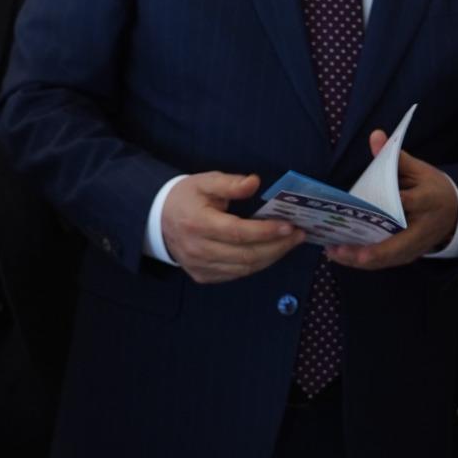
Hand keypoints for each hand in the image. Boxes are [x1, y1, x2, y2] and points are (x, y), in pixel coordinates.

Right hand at [163, 171, 303, 283]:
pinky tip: (271, 252)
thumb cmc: (186, 197)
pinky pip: (236, 274)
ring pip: (244, 268)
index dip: (265, 231)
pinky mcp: (203, 276)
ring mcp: (200, 267)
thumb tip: (254, 183)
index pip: (237, 232)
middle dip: (277, 246)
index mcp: (198, 224)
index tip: (289, 226)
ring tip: (290, 243)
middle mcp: (198, 249)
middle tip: (299, 236)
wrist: (158, 220)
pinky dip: (257, 265)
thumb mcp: (205, 181)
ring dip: (272, 257)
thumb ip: (230, 183)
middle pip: (246, 255)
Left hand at [326, 130, 457, 270]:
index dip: (393, 205)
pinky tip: (342, 256)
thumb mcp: (419, 169)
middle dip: (369, 251)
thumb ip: (394, 157)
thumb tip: (375, 135)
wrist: (456, 212)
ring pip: (389, 258)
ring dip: (360, 260)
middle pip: (397, 244)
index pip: (410, 203)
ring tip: (333, 253)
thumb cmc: (432, 187)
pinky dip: (364, 262)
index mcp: (429, 200)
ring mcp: (418, 245)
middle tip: (340, 248)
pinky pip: (387, 262)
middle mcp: (424, 228)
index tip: (368, 208)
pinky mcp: (412, 255)